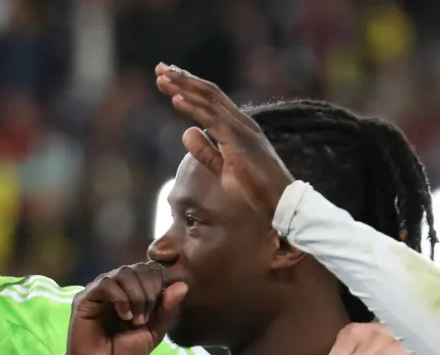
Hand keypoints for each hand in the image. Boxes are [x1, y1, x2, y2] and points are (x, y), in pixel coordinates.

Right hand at [65, 262, 187, 354]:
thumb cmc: (125, 352)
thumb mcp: (154, 332)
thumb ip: (167, 310)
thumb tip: (183, 285)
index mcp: (132, 291)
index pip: (150, 269)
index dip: (160, 284)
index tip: (160, 309)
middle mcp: (116, 286)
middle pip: (138, 268)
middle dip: (149, 292)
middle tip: (146, 319)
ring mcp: (99, 290)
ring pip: (123, 273)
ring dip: (136, 296)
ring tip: (136, 320)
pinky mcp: (85, 298)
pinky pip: (106, 284)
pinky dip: (120, 298)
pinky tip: (124, 316)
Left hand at [154, 63, 293, 219]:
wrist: (280, 202)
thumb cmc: (256, 188)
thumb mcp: (224, 169)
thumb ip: (206, 151)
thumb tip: (186, 131)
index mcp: (238, 126)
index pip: (212, 99)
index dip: (189, 86)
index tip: (168, 78)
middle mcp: (241, 121)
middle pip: (208, 92)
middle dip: (183, 78)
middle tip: (159, 68)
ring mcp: (241, 129)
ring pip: (209, 100)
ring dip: (184, 87)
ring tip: (162, 76)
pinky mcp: (239, 140)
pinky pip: (212, 118)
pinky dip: (193, 107)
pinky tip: (175, 99)